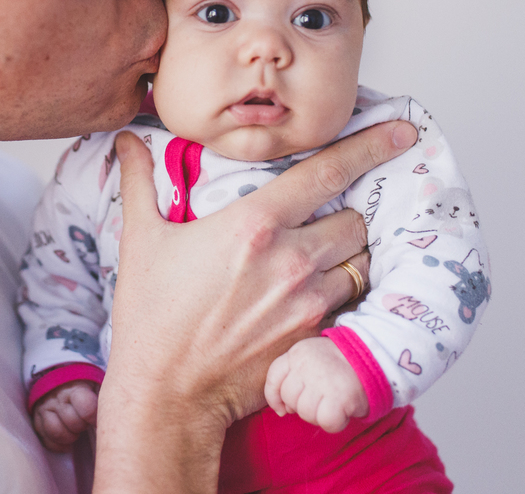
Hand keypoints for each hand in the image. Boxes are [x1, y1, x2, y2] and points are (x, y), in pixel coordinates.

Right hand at [32, 380, 99, 452]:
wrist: (59, 379)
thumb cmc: (83, 386)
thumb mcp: (93, 384)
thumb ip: (102, 398)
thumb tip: (117, 415)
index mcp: (76, 388)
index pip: (87, 408)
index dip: (94, 418)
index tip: (97, 421)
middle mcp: (58, 398)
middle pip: (73, 422)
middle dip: (82, 427)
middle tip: (85, 425)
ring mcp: (45, 408)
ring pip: (57, 432)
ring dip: (69, 437)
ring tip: (76, 433)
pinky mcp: (37, 419)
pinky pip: (46, 439)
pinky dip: (57, 445)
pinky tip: (66, 443)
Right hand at [92, 120, 415, 493]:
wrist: (165, 393)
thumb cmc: (150, 316)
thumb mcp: (140, 239)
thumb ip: (139, 181)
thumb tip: (124, 141)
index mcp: (254, 224)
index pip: (328, 172)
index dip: (370, 146)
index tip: (400, 131)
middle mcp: (291, 260)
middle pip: (355, 218)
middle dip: (347, 211)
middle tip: (327, 214)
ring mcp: (308, 303)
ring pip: (359, 262)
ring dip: (348, 254)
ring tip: (323, 255)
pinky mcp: (315, 339)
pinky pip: (350, 304)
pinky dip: (342, 293)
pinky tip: (315, 294)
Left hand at [265, 336, 367, 432]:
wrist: (374, 356)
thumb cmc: (340, 363)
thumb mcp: (311, 358)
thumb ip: (294, 376)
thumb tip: (282, 410)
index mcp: (297, 353)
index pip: (273, 377)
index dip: (274, 397)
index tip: (282, 408)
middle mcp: (306, 365)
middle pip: (289, 398)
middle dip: (302, 407)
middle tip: (321, 401)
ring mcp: (322, 380)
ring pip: (305, 413)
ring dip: (319, 416)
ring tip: (333, 404)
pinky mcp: (340, 396)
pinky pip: (326, 422)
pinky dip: (335, 423)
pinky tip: (343, 413)